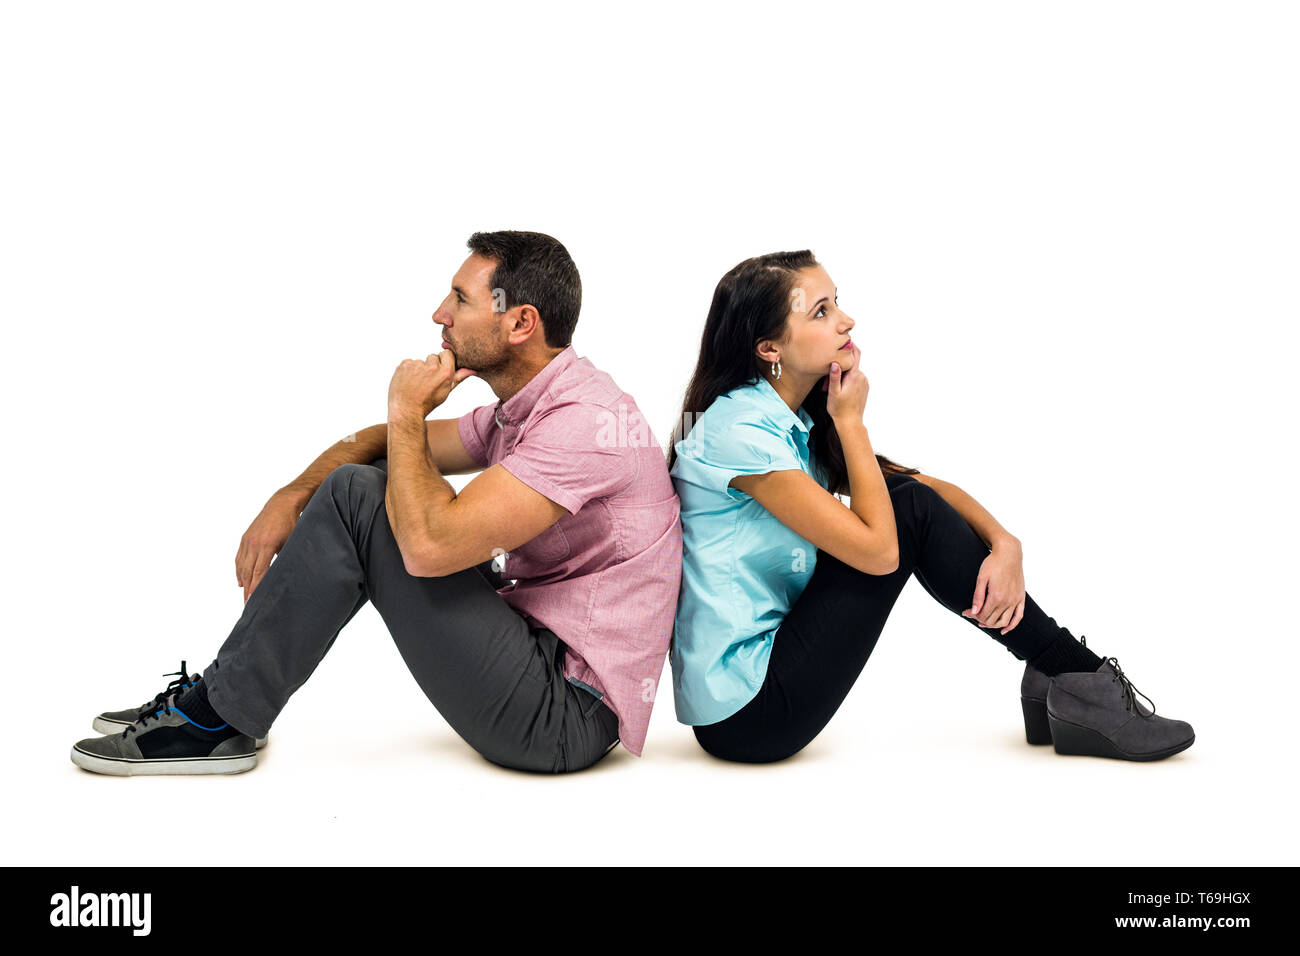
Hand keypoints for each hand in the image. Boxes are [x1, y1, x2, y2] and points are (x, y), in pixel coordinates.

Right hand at [236, 490, 301, 604]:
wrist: (282, 503)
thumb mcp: (292, 542)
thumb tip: (286, 577)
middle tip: (248, 607)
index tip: (254, 602)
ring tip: (245, 598)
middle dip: (248, 591)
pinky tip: (241, 582)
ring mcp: (247, 540)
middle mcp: (254, 543)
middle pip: (248, 573)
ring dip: (243, 583)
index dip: (256, 588)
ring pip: (242, 567)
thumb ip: (287, 558)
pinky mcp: (245, 538)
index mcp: (267, 545)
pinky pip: (239, 558)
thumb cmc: (292, 523)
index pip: (259, 572)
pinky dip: (239, 571)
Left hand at [387, 350, 476, 418]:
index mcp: (445, 372)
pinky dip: (408, 370)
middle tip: (426, 381)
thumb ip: (459, 377)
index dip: (444, 361)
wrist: (407, 410)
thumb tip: (473, 369)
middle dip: (431, 366)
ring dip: (419, 369)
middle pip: (433, 357)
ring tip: (416, 383)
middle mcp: (432, 367)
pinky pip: (408, 363)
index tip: (439, 370)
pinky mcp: (404, 365)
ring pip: (420, 361)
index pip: (447, 353)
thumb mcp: (447, 391)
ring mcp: (417, 365)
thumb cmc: (428, 402)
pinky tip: (408, 381)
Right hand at [824, 343, 868, 423]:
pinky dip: (848, 379)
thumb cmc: (839, 409)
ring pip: (853, 371)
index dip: (849, 346)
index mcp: (854, 376)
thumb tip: (835, 363)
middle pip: (852, 363)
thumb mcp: (833, 392)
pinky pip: (856, 378)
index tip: (842, 341)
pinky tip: (841, 388)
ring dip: (844, 373)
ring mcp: (864, 382)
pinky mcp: (864, 387)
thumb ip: (834, 376)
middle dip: (841, 364)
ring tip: (834, 385)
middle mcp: (862, 377)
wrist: (850, 422)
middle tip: (830, 373)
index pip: (855, 354)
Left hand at [961, 540, 1025, 635]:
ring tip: (984, 622)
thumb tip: (974, 611)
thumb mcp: (981, 578)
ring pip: (1004, 621)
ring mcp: (1016, 600)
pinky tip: (1004, 630)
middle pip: (992, 620)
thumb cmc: (993, 563)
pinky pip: (1018, 616)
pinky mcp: (1021, 598)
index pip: (983, 615)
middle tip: (972, 615)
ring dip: (993, 625)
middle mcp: (1008, 601)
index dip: (973, 615)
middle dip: (980, 620)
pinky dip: (1012, 625)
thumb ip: (978, 597)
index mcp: (996, 596)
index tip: (965, 612)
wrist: (1009, 553)